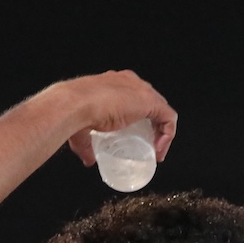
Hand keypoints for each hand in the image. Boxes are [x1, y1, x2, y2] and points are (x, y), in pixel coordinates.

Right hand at [47, 70, 176, 166]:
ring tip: (154, 150)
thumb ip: (86, 145)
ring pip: (161, 110)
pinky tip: (158, 149)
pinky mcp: (150, 101)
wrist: (76, 104)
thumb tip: (89, 159)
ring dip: (161, 132)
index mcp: (114, 84)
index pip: (133, 98)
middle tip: (146, 145)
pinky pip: (169, 118)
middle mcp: (130, 82)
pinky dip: (167, 134)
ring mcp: (141, 90)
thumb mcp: (82, 130)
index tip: (135, 138)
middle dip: (151, 125)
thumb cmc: (74, 112)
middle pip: (150, 103)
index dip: (138, 119)